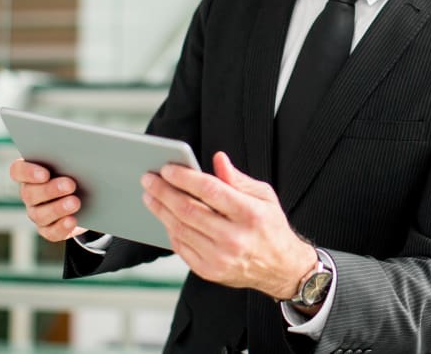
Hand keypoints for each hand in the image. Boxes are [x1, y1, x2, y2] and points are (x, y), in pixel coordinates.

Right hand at [9, 158, 87, 241]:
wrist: (91, 199)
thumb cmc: (80, 172)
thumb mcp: (77, 162)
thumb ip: (73, 156)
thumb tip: (85, 149)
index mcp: (32, 172)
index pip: (18, 171)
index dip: (28, 172)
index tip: (45, 174)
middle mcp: (30, 193)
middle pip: (30, 193)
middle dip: (50, 190)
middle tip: (70, 185)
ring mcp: (37, 213)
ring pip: (40, 214)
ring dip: (58, 208)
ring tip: (75, 203)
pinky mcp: (49, 229)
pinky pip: (51, 232)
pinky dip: (61, 227)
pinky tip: (72, 221)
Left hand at [141, 151, 316, 299]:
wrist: (280, 268)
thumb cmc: (271, 228)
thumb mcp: (264, 196)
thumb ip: (237, 179)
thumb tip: (217, 160)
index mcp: (250, 214)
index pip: (210, 190)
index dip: (185, 177)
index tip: (168, 168)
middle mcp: (234, 238)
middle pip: (188, 210)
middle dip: (164, 191)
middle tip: (149, 179)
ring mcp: (220, 257)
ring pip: (180, 229)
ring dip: (160, 210)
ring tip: (151, 195)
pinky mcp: (209, 271)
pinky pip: (181, 247)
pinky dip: (170, 229)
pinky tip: (165, 216)